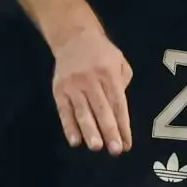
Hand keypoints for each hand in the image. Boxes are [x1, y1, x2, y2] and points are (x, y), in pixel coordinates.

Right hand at [51, 28, 132, 154]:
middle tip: (115, 150)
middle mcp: (91, 79)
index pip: (118, 103)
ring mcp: (73, 85)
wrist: (73, 36)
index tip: (127, 144)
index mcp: (109, 72)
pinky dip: (69, 127)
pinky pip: (64, 111)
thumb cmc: (101, 52)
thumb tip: (119, 111)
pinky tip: (75, 141)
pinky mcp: (59, 89)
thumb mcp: (119, 61)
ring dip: (90, 131)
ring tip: (96, 147)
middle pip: (102, 109)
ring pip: (82, 111)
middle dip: (109, 131)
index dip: (123, 124)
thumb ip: (122, 83)